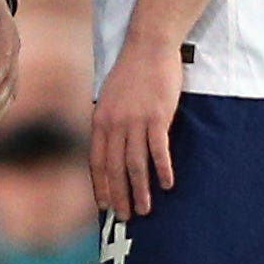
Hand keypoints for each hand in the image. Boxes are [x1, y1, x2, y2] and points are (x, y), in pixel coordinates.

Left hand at [92, 32, 183, 218]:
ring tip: (144, 210)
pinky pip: (158, 150)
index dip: (100, 186)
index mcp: (100, 120)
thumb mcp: (109, 97)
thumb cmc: (132, 71)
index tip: (103, 206)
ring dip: (139, 190)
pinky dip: (162, 169)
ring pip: (135, 164)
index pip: (96, 161)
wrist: (148, 45)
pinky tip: (167, 184)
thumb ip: (109, 122)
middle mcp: (114, 124)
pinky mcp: (157, 116)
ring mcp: (135, 121)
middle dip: (118, 196)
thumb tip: (110, 145)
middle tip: (124, 218)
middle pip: (114, 169)